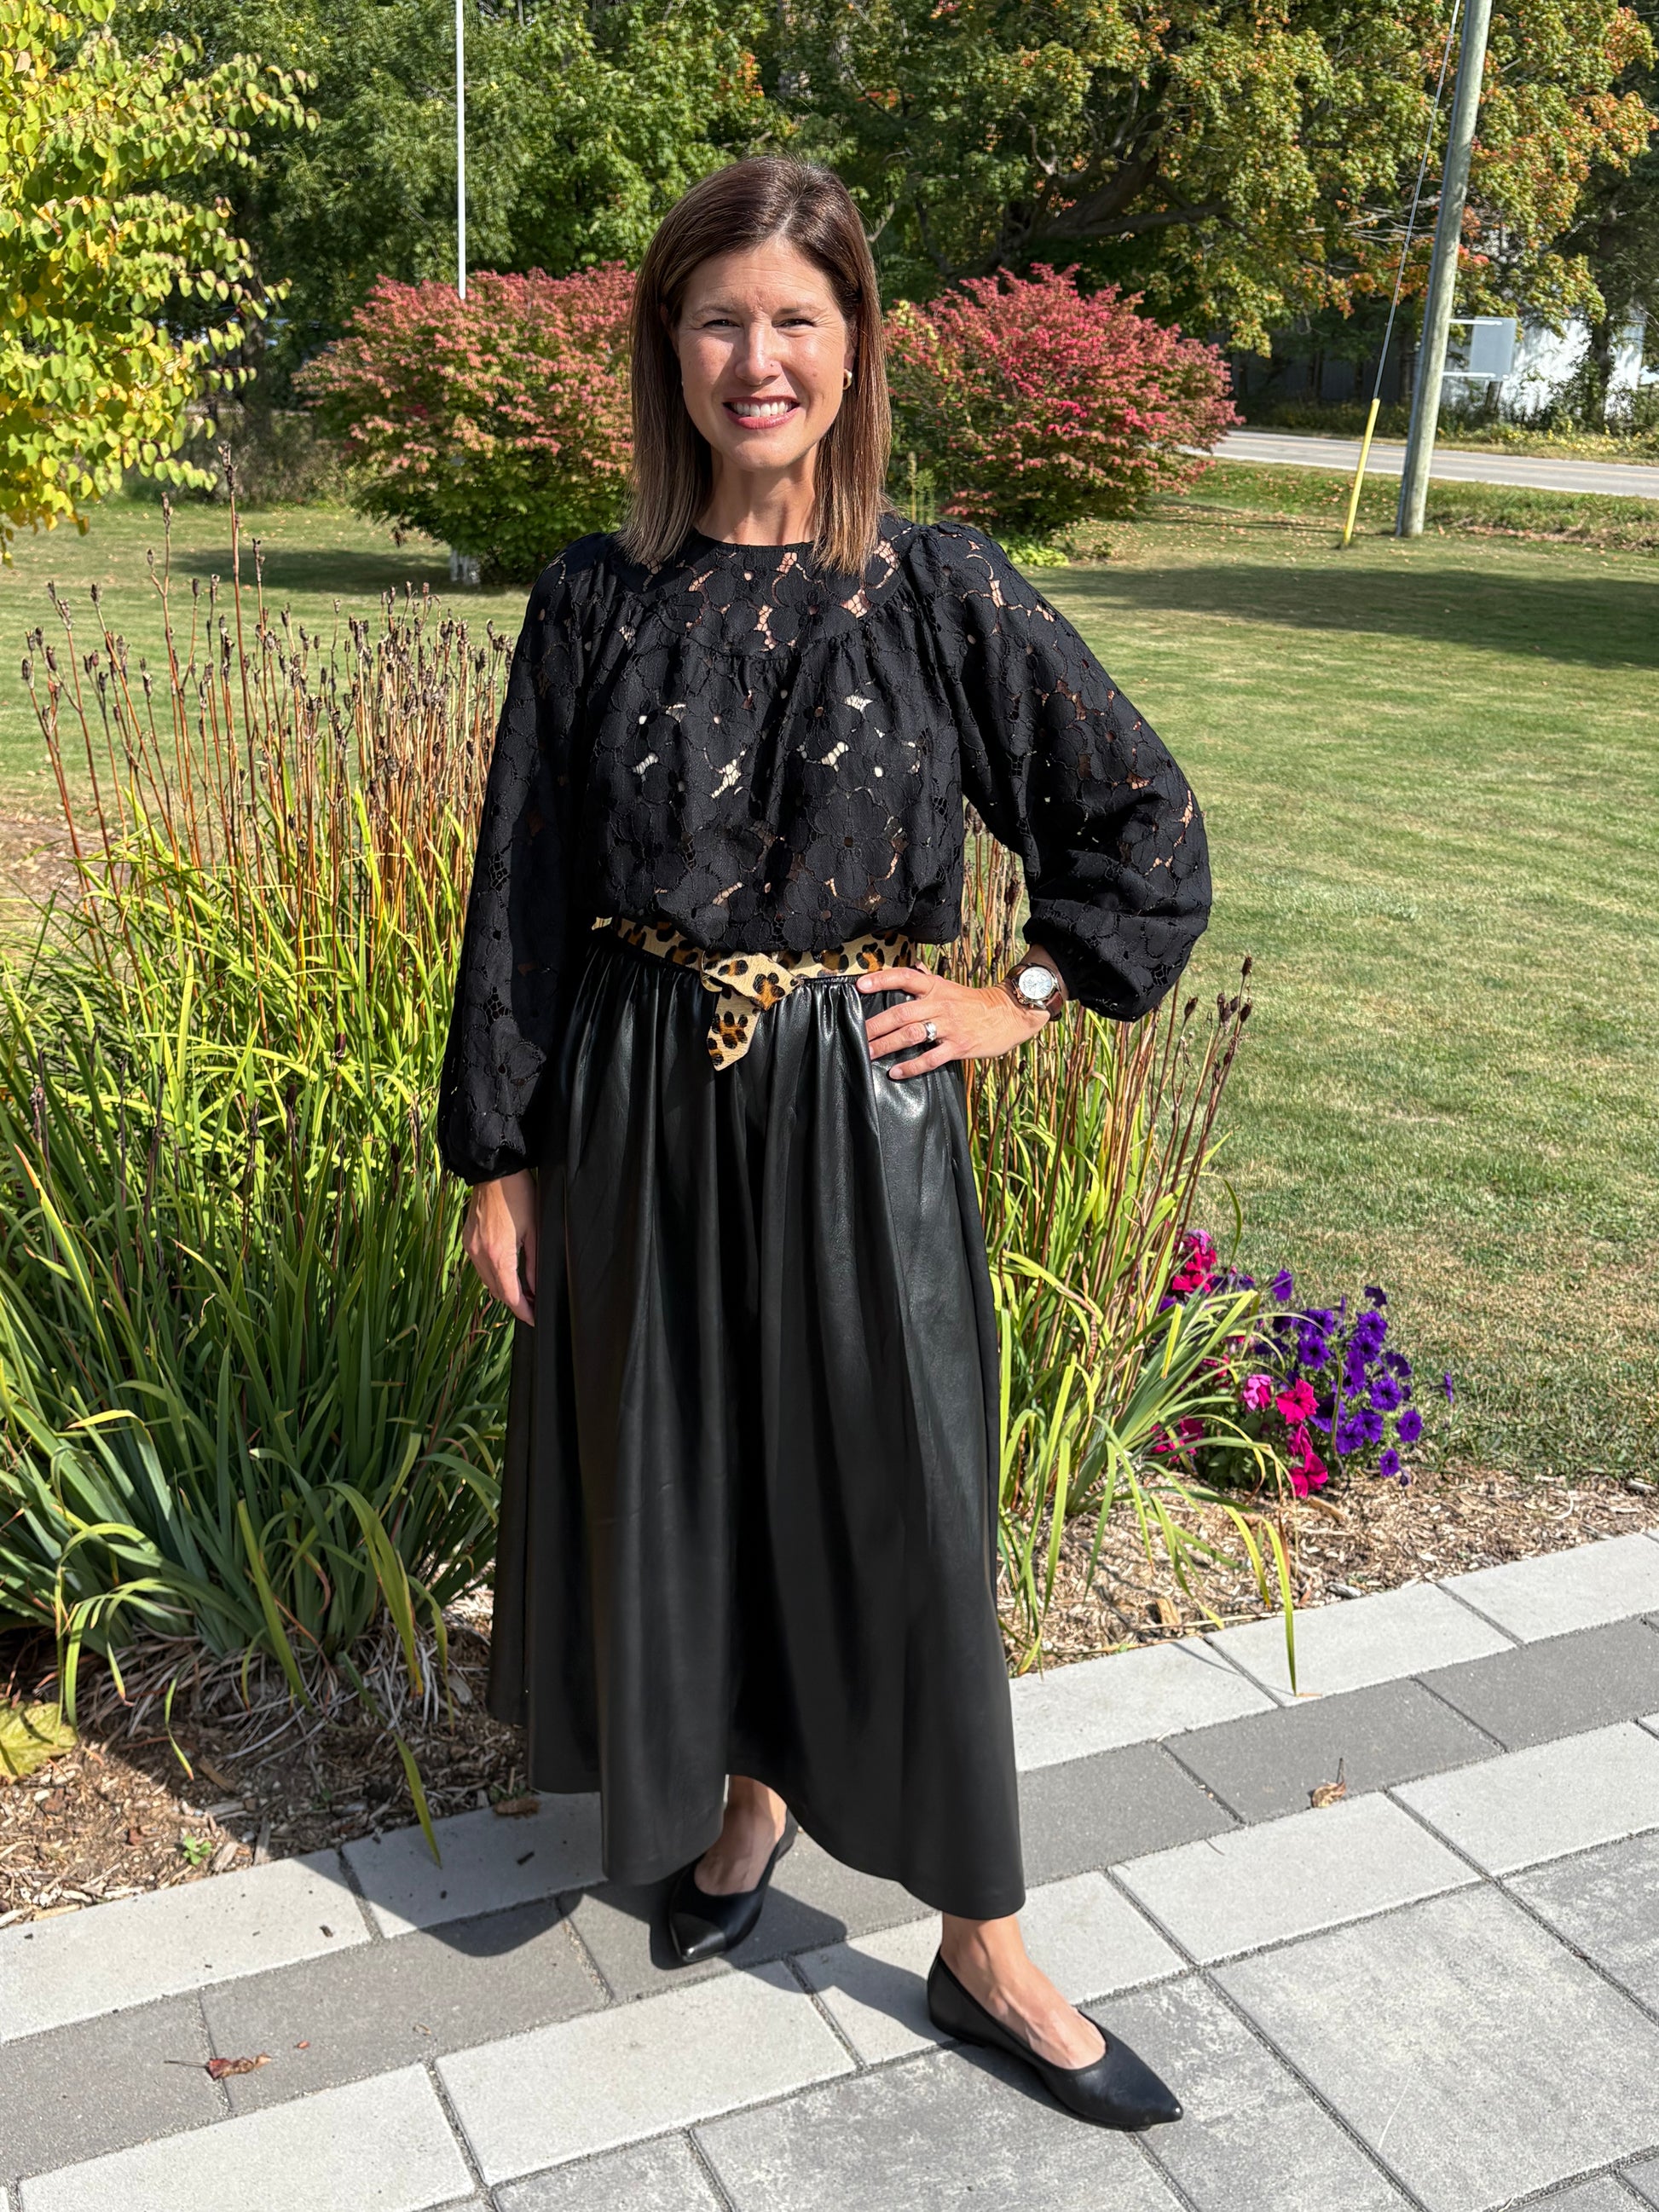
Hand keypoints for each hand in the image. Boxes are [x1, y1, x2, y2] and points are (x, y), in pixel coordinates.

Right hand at [463, 1169, 537, 1324]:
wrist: (494, 1170)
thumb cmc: (519, 1195)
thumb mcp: (534, 1230)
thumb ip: (533, 1263)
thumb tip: (533, 1288)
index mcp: (498, 1255)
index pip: (510, 1296)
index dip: (523, 1311)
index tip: (534, 1319)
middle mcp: (480, 1255)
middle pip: (497, 1292)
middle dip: (515, 1301)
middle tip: (533, 1304)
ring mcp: (471, 1247)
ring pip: (487, 1280)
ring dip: (503, 1288)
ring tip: (523, 1290)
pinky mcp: (468, 1239)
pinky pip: (480, 1266)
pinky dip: (493, 1274)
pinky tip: (507, 1271)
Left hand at [857, 964, 1047, 1079]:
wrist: (1010, 1014)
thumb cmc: (976, 1003)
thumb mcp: (951, 987)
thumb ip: (929, 982)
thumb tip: (913, 970)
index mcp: (936, 988)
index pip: (905, 978)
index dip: (881, 980)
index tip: (860, 986)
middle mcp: (941, 1004)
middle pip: (901, 1013)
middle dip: (875, 1025)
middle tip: (857, 1034)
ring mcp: (950, 1026)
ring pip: (911, 1035)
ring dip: (887, 1045)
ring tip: (868, 1053)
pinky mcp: (959, 1046)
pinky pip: (930, 1058)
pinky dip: (911, 1067)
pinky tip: (895, 1072)